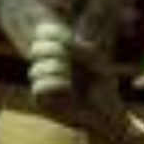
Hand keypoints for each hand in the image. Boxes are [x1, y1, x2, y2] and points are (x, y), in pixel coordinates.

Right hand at [28, 21, 128, 137]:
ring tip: (70, 77)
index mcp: (59, 50)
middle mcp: (49, 64)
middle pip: (36, 49)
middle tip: (69, 58)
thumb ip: (79, 48)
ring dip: (56, 70)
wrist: (108, 111)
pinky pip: (38, 87)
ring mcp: (44, 82)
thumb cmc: (103, 84)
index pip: (43, 32)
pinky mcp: (43, 101)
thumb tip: (62, 44)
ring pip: (36, 70)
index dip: (51, 31)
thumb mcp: (96, 60)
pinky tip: (67, 87)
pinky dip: (53, 84)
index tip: (68, 38)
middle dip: (54, 51)